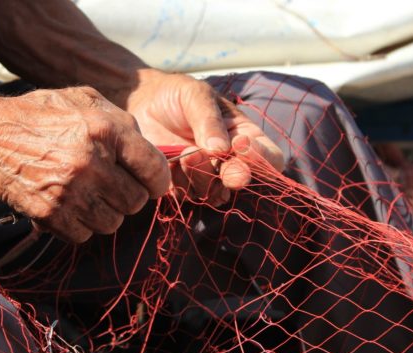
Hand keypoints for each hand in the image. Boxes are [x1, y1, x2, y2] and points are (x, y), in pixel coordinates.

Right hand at [0, 87, 169, 242]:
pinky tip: (67, 205)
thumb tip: (150, 151)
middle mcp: (91, 162)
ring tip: (86, 194)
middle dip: (127, 196)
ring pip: (112, 223)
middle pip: (136, 202)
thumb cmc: (39, 116)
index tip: (151, 184)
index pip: (155, 170)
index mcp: (105, 130)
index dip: (157, 181)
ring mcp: (70, 191)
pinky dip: (79, 225)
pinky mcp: (50, 214)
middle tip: (110, 186)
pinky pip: (84, 235)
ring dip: (104, 213)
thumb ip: (120, 120)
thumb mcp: (83, 99)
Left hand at [125, 70, 284, 205]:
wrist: (142, 102)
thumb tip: (221, 149)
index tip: (240, 143)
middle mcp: (229, 161)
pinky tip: (171, 161)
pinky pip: (188, 197)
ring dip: (202, 176)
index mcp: (244, 136)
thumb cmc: (176, 95)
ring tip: (185, 152)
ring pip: (215, 194)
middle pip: (243, 181)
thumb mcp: (196, 95)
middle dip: (234, 175)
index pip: (270, 158)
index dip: (261, 158)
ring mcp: (206, 177)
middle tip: (216, 157)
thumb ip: (209, 119)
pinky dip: (180, 182)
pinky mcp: (181, 186)